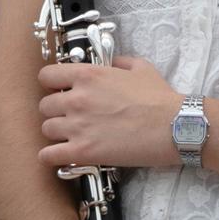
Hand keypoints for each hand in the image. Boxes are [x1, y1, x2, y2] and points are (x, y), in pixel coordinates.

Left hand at [35, 56, 181, 169]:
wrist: (174, 126)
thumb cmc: (160, 97)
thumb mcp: (140, 67)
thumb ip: (119, 62)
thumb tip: (112, 64)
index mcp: (87, 75)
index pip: (46, 76)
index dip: (52, 84)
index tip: (60, 91)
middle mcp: (76, 99)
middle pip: (44, 105)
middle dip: (56, 111)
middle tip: (70, 117)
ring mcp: (77, 126)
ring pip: (46, 129)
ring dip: (56, 133)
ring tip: (71, 137)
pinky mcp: (83, 152)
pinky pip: (49, 155)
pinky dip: (51, 157)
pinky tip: (61, 156)